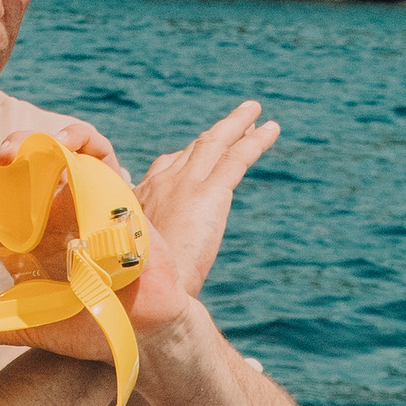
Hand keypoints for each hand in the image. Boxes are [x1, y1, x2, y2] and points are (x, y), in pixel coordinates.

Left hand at [0, 97, 280, 364]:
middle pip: (4, 170)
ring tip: (2, 155)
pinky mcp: (112, 188)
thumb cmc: (90, 328)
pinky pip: (94, 147)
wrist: (143, 332)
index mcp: (21, 241)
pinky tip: (55, 145)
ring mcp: (77, 198)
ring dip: (21, 141)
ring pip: (43, 150)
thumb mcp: (25, 326)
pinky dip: (74, 137)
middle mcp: (44, 214)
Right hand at [127, 98, 280, 339]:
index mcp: (140, 197)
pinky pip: (237, 158)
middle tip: (237, 120)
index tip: (199, 148)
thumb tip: (147, 256)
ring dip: (238, 124)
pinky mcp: (209, 194)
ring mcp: (185, 185)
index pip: (166, 166)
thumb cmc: (135, 289)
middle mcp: (161, 182)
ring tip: (255, 111)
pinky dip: (256, 141)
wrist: (145, 295)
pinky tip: (272, 129)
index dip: (187, 154)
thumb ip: (141, 245)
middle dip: (216, 132)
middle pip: (194, 148)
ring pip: (216, 143)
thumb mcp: (132, 258)